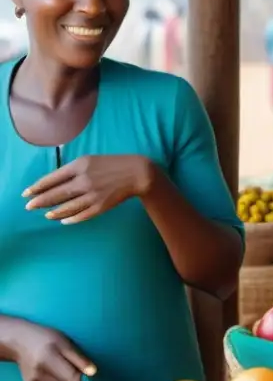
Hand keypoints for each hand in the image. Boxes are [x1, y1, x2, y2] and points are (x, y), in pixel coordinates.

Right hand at [10, 321, 94, 380]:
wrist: (20, 343)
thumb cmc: (46, 339)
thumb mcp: (65, 343)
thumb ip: (79, 359)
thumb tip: (93, 373)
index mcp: (49, 360)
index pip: (72, 380)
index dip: (85, 380)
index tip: (90, 374)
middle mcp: (39, 375)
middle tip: (76, 369)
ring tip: (65, 371)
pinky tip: (56, 375)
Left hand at [23, 155, 154, 224]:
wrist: (138, 173)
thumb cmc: (113, 164)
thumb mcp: (90, 159)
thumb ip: (72, 169)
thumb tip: (53, 181)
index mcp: (79, 166)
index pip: (52, 178)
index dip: (37, 187)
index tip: (26, 193)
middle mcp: (84, 181)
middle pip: (55, 194)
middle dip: (40, 201)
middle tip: (29, 207)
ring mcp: (92, 195)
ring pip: (67, 207)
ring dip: (54, 212)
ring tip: (46, 216)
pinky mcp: (101, 206)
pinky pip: (82, 215)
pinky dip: (71, 218)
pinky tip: (64, 220)